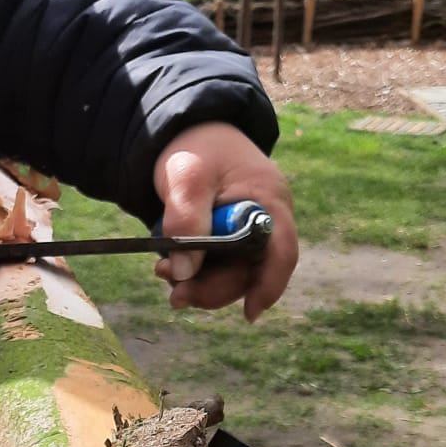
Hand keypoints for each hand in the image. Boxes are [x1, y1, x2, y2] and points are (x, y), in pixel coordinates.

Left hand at [153, 123, 296, 321]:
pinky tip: (171, 268)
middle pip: (250, 273)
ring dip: (199, 285)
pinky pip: (220, 269)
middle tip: (175, 294)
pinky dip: (196, 275)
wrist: (186, 133)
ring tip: (164, 272)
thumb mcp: (187, 176)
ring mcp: (249, 234)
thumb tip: (184, 272)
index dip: (270, 285)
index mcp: (270, 202)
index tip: (250, 313)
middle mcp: (267, 222)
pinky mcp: (231, 242)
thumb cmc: (195, 148)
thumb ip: (185, 218)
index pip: (282, 252)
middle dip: (212, 289)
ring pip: (232, 276)